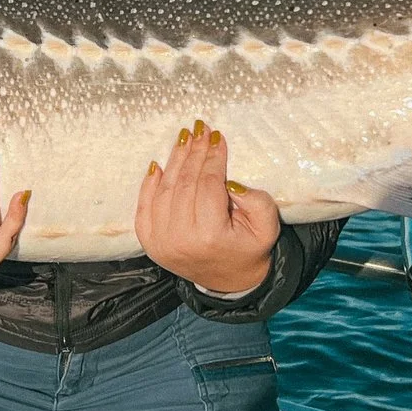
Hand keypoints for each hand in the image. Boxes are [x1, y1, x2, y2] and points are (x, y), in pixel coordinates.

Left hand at [135, 120, 279, 293]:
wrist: (229, 281)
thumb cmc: (249, 248)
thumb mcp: (267, 227)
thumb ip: (257, 202)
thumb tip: (230, 180)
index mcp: (210, 236)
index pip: (208, 185)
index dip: (213, 158)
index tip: (217, 137)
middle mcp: (181, 240)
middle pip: (184, 184)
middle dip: (194, 152)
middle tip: (200, 129)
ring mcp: (161, 243)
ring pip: (164, 191)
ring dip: (174, 161)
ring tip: (184, 139)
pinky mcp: (150, 243)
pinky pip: (144, 207)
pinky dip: (149, 184)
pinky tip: (159, 164)